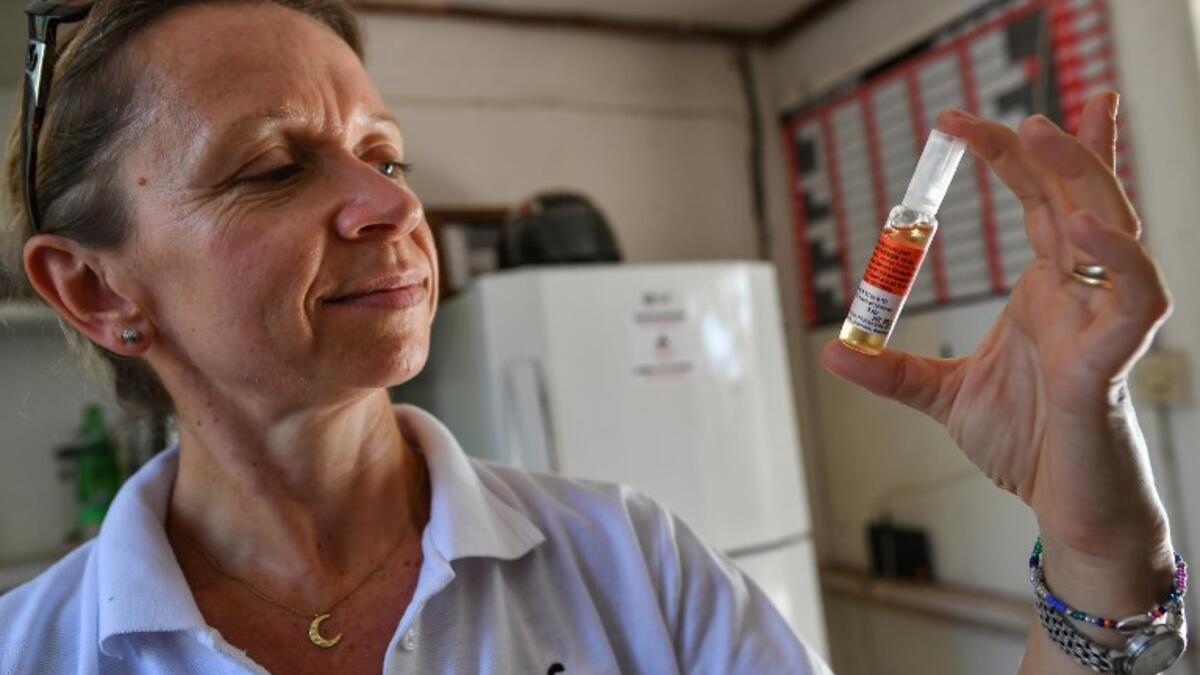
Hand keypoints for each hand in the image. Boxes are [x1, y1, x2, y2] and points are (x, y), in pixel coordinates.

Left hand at [821, 92, 1173, 580]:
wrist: (1066, 507)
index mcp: (1047, 291)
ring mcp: (1102, 321)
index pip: (1044, 201)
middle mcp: (1080, 294)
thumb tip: (831, 349)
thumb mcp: (943, 396)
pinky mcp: (1113, 362)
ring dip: (1082, 176)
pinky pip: (1134, 297)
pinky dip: (1115, 259)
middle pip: (1080, 197)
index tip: (967, 122)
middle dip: (1056, 147)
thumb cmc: (1026, 444)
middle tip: (1010, 109)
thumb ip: (893, 370)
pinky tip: (1075, 230)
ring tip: (1042, 132)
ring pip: (1112, 228)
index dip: (1020, 156)